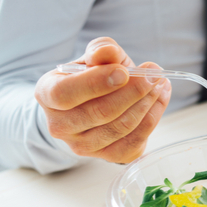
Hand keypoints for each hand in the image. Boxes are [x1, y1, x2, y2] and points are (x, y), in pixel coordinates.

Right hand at [35, 37, 171, 163]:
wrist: (94, 104)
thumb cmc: (93, 76)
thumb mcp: (95, 58)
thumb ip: (102, 50)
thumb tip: (108, 52)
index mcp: (47, 94)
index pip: (65, 93)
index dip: (96, 82)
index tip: (124, 71)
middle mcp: (59, 125)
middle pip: (100, 112)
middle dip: (133, 91)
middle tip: (154, 74)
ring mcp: (81, 146)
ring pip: (121, 127)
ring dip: (147, 103)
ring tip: (159, 83)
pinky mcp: (106, 156)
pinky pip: (134, 141)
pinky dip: (152, 118)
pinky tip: (159, 99)